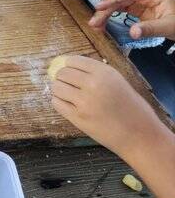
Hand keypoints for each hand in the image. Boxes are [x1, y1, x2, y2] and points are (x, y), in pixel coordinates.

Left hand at [50, 55, 166, 159]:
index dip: (69, 65)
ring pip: (56, 87)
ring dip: (59, 90)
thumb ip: (97, 73)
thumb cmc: (133, 109)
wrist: (140, 136)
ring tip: (69, 95)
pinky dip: (59, 102)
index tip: (72, 71)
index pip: (73, 60)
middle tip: (70, 85)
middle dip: (63, 77)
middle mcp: (92, 84)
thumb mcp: (119, 82)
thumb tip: (71, 66)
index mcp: (105, 72)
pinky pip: (56, 103)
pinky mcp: (77, 118)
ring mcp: (83, 102)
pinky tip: (68, 104)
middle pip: (62, 73)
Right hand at [90, 0, 174, 39]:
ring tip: (95, 25)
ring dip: (106, 12)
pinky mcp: (139, 7)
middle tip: (94, 23)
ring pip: (118, 3)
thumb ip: (150, 29)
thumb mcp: (168, 26)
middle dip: (105, 9)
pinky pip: (121, 8)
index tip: (98, 7)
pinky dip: (111, 15)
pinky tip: (103, 23)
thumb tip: (132, 33)